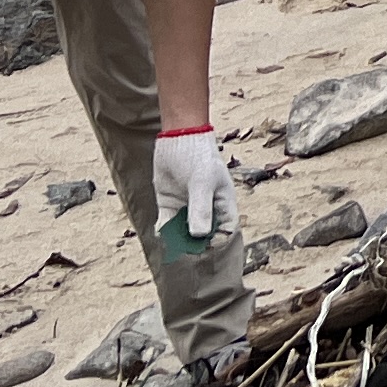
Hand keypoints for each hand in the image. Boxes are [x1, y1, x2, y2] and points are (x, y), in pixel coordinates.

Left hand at [152, 128, 234, 244]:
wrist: (178, 137)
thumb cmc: (198, 156)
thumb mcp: (202, 182)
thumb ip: (201, 209)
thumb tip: (199, 236)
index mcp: (222, 202)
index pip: (226, 230)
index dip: (219, 241)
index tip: (206, 247)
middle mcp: (206, 208)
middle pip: (204, 236)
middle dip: (195, 245)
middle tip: (183, 250)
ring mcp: (187, 207)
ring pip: (184, 232)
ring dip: (177, 240)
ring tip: (170, 241)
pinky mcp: (171, 204)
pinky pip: (168, 224)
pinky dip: (164, 231)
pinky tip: (160, 231)